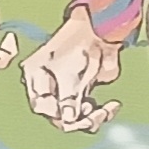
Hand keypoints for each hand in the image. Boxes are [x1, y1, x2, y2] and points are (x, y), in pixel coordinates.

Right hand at [22, 8, 122, 132]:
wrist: (103, 29)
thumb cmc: (80, 43)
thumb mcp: (70, 72)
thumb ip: (67, 98)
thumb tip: (67, 119)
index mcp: (36, 77)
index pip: (41, 105)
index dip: (57, 114)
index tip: (72, 116)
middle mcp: (49, 87)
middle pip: (58, 115)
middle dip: (76, 118)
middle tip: (92, 115)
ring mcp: (67, 91)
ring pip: (75, 117)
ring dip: (90, 118)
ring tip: (102, 110)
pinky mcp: (84, 93)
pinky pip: (90, 113)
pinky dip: (101, 113)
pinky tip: (111, 106)